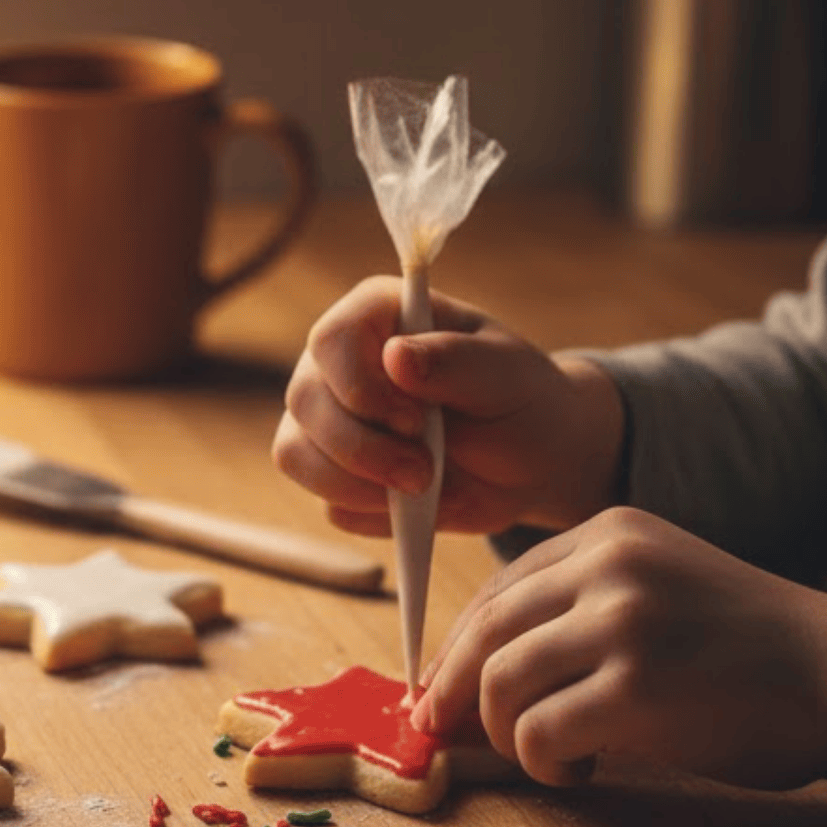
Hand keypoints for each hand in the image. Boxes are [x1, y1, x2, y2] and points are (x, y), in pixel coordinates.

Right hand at [272, 275, 625, 535]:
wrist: (529, 462)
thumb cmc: (518, 400)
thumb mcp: (505, 374)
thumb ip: (454, 360)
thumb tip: (394, 355)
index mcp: (376, 315)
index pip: (330, 340)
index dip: (360, 387)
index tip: (416, 421)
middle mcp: (336, 362)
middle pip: (304, 401)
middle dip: (363, 449)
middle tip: (425, 472)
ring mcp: (326, 419)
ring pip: (297, 455)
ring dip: (359, 485)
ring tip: (423, 488)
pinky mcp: (333, 472)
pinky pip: (328, 502)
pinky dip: (374, 511)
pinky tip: (415, 502)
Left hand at [411, 507, 826, 790]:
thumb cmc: (744, 649)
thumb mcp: (655, 590)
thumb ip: (574, 611)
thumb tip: (470, 677)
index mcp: (608, 534)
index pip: (498, 590)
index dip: (455, 646)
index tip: (437, 687)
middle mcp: (608, 566)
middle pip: (485, 632)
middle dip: (453, 690)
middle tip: (442, 731)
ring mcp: (621, 623)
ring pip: (500, 682)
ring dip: (507, 734)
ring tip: (549, 755)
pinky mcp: (635, 688)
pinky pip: (538, 734)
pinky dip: (544, 765)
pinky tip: (582, 771)